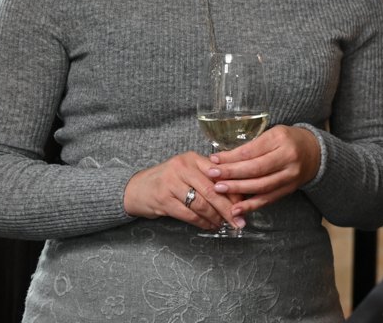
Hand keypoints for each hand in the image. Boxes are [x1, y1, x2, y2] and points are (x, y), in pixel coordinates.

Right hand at [124, 151, 242, 230]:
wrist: (137, 189)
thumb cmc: (169, 181)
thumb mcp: (187, 172)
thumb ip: (208, 178)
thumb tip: (237, 194)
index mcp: (193, 158)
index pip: (219, 174)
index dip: (234, 190)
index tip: (245, 203)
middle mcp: (182, 167)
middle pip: (212, 190)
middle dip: (229, 208)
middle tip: (240, 221)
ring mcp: (172, 183)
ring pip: (202, 204)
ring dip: (216, 217)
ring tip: (224, 224)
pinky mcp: (164, 200)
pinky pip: (189, 214)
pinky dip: (202, 222)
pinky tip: (209, 226)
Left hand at [205, 125, 320, 223]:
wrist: (314, 152)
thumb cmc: (288, 140)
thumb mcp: (272, 134)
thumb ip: (251, 146)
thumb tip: (222, 159)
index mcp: (281, 138)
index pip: (251, 150)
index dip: (231, 157)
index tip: (213, 160)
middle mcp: (288, 157)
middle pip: (256, 169)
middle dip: (231, 173)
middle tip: (212, 176)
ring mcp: (290, 176)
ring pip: (261, 186)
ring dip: (238, 190)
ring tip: (219, 190)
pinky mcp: (289, 190)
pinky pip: (268, 199)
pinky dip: (251, 205)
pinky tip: (236, 209)